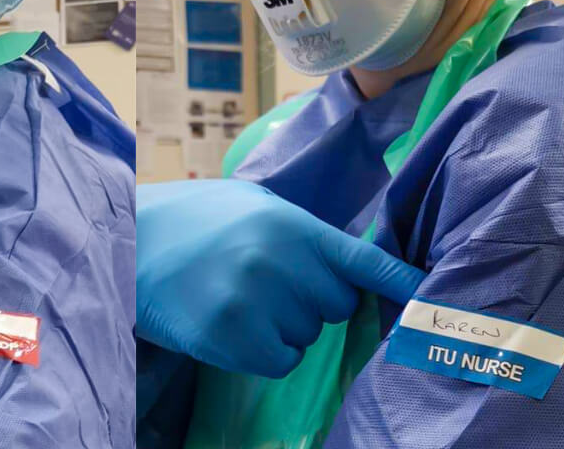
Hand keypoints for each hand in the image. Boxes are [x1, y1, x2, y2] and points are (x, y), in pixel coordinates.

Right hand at [135, 178, 423, 377]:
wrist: (127, 243)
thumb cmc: (194, 219)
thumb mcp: (253, 203)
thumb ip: (303, 230)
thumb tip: (351, 264)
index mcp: (292, 224)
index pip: (364, 262)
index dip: (403, 286)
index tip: (435, 307)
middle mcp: (281, 263)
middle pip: (337, 306)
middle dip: (313, 300)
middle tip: (268, 281)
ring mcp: (255, 303)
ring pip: (308, 336)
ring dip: (284, 326)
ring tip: (239, 296)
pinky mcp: (230, 338)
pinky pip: (279, 361)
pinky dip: (262, 351)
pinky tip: (232, 323)